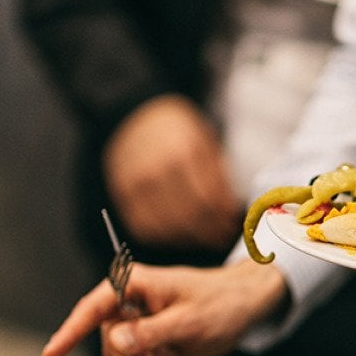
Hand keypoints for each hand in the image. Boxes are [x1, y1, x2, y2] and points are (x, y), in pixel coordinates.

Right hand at [42, 260, 286, 355]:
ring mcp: (139, 327)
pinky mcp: (149, 344)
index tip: (52, 354)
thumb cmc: (221, 300)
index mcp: (133, 285)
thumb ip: (151, 332)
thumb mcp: (189, 319)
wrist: (245, 307)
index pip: (93, 308)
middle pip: (111, 345)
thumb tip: (116, 342)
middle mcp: (130, 305)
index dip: (70, 331)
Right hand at [104, 94, 242, 250]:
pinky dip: (164, 238)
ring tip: (204, 239)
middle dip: (210, 232)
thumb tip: (230, 207)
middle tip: (222, 236)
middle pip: (189, 216)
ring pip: (168, 226)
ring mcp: (136, 183)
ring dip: (190, 239)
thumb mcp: (204, 140)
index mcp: (183, 152)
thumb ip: (218, 172)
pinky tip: (179, 235)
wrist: (136, 116)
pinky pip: (145, 227)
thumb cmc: (177, 129)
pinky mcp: (123, 193)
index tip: (233, 223)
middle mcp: (157, 169)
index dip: (223, 216)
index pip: (208, 197)